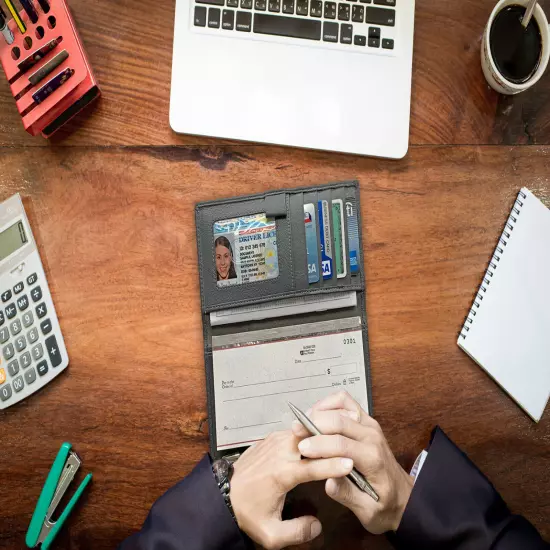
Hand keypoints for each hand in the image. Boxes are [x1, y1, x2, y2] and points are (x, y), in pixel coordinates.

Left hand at [230, 430, 353, 548]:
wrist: (223, 494)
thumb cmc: (246, 512)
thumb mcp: (270, 534)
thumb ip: (297, 532)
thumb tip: (317, 526)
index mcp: (281, 474)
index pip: (313, 466)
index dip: (333, 465)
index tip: (349, 464)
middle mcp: (278, 454)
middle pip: (311, 441)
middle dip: (329, 442)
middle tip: (348, 447)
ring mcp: (274, 442)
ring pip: (303, 432)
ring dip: (319, 436)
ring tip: (337, 441)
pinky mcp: (271, 439)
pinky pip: (294, 432)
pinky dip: (307, 434)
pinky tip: (318, 440)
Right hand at [292, 392, 413, 533]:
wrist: (404, 497)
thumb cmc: (385, 505)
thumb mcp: (368, 512)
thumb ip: (348, 496)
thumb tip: (328, 481)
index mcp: (373, 458)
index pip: (342, 444)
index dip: (319, 444)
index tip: (301, 448)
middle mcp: (372, 436)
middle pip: (338, 420)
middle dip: (314, 424)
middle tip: (296, 433)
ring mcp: (369, 424)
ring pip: (341, 404)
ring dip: (320, 411)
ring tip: (304, 424)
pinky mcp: (365, 420)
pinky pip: (345, 402)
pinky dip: (329, 403)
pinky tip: (317, 416)